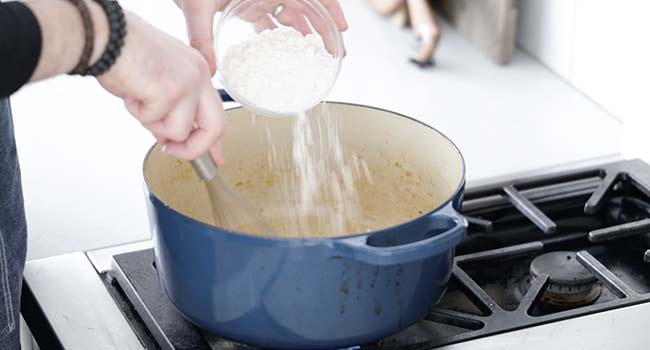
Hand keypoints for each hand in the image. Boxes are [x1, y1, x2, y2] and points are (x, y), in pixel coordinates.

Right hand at [98, 12, 224, 162]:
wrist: (105, 34)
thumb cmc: (123, 52)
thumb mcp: (156, 83)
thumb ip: (170, 110)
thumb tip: (169, 138)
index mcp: (198, 70)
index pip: (216, 112)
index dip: (213, 141)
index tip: (215, 158)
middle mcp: (199, 74)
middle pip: (215, 127)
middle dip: (193, 148)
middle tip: (171, 150)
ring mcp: (188, 83)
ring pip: (179, 131)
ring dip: (152, 123)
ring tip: (137, 98)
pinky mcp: (170, 92)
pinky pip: (154, 122)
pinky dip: (137, 112)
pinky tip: (131, 90)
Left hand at [174, 0, 348, 74]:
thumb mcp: (197, 6)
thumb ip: (201, 37)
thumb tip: (207, 70)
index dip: (330, 9)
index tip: (342, 28)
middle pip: (306, 7)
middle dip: (323, 28)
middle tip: (336, 51)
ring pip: (292, 13)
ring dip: (306, 32)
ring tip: (316, 55)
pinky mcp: (250, 3)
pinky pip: (273, 18)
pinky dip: (282, 33)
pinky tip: (286, 51)